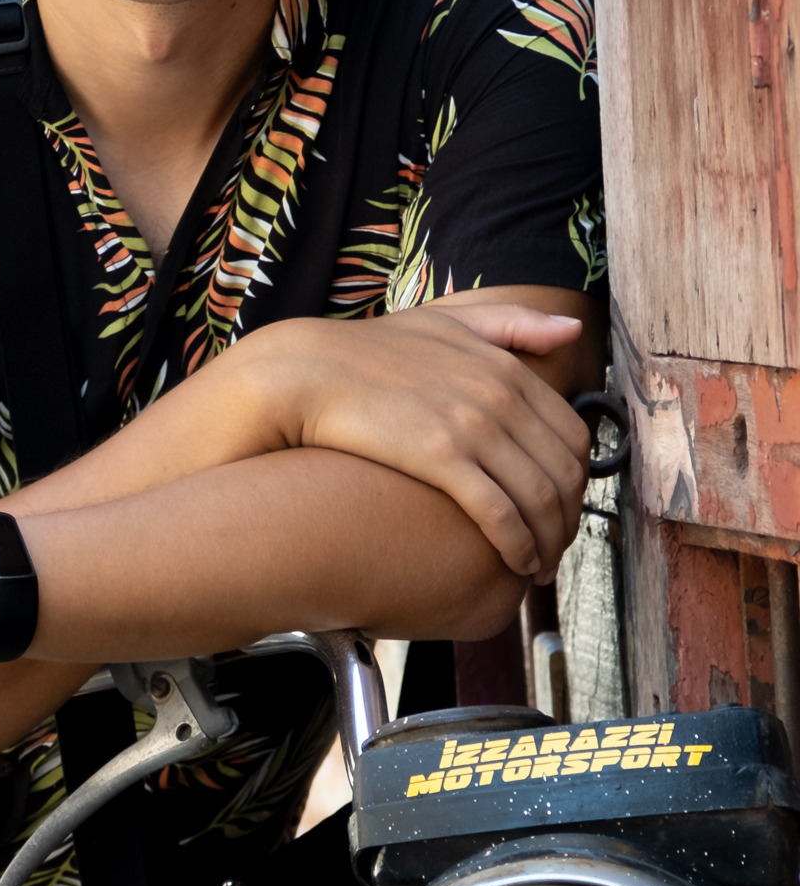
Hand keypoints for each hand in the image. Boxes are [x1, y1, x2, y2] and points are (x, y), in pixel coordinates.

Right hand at [242, 303, 590, 581]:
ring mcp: (472, 425)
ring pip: (541, 498)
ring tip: (539, 565)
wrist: (305, 372)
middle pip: (565, 472)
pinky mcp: (441, 458)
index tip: (565, 506)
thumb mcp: (444, 320)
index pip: (574, 434)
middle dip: (570, 518)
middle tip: (558, 545)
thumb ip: (511, 323)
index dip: (579, 480)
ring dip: (550, 540)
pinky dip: (519, 545)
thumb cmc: (368, 352)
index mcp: (504, 367)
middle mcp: (498, 394)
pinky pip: (501, 513)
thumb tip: (572, 329)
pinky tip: (516, 564)